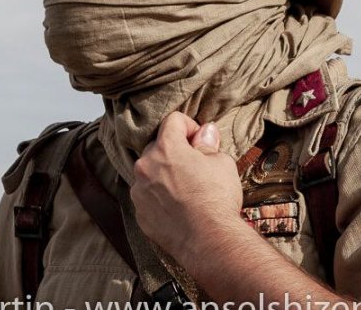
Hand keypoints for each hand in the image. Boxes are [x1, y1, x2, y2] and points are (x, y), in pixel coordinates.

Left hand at [130, 112, 243, 259]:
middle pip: (158, 146)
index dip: (190, 127)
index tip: (200, 141)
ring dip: (164, 175)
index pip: (173, 121)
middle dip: (175, 152)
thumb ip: (207, 144)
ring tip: (186, 191)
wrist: (209, 241)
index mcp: (166, 148)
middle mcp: (146, 166)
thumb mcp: (221, 163)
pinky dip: (159, 198)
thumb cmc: (217, 199)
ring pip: (150, 173)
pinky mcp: (140, 213)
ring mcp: (139, 191)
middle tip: (195, 167)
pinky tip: (178, 208)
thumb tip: (204, 132)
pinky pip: (147, 197)